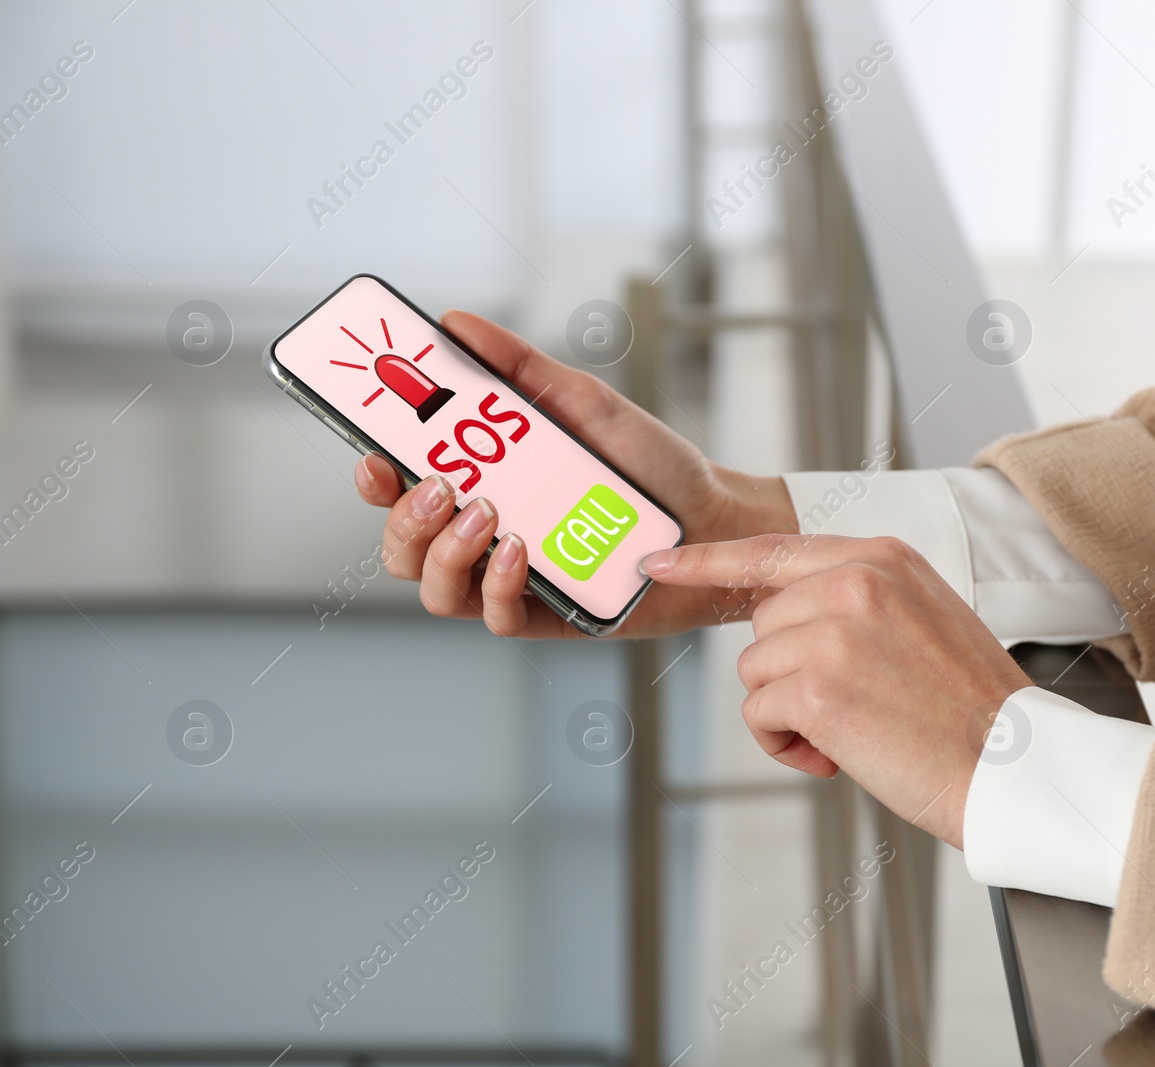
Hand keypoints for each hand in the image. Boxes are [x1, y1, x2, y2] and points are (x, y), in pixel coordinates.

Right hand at [354, 310, 796, 639]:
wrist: (715, 516)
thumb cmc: (649, 463)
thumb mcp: (583, 402)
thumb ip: (517, 366)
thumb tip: (455, 322)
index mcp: (483, 485)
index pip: (401, 490)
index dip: (374, 480)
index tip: (374, 454)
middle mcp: (487, 537)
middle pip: (403, 546)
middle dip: (404, 518)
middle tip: (438, 486)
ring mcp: (512, 582)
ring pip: (435, 588)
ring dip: (444, 553)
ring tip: (486, 514)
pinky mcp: (547, 618)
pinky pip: (495, 618)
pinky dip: (497, 585)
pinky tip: (521, 552)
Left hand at [641, 534, 1032, 847]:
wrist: (1014, 766)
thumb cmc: (968, 708)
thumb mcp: (922, 616)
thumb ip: (856, 596)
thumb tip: (778, 609)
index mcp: (882, 556)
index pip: (773, 549)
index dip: (709, 559)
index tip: (661, 563)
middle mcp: (856, 581)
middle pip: (761, 623)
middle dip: (788, 671)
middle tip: (853, 706)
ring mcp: (834, 631)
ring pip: (755, 671)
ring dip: (789, 712)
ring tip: (855, 730)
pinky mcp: (817, 688)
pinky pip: (759, 714)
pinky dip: (785, 745)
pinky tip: (837, 755)